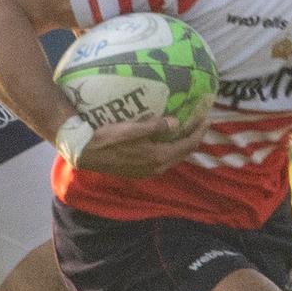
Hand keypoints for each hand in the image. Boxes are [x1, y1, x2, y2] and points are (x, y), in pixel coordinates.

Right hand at [73, 112, 208, 177]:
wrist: (85, 152)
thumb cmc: (108, 138)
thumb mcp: (132, 128)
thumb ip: (156, 126)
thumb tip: (176, 123)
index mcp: (157, 157)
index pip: (186, 145)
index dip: (198, 132)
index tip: (206, 119)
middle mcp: (155, 167)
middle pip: (182, 153)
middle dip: (193, 139)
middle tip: (200, 124)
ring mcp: (147, 171)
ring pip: (172, 158)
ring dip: (182, 145)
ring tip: (186, 131)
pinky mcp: (138, 170)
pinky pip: (162, 160)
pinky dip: (170, 150)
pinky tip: (167, 141)